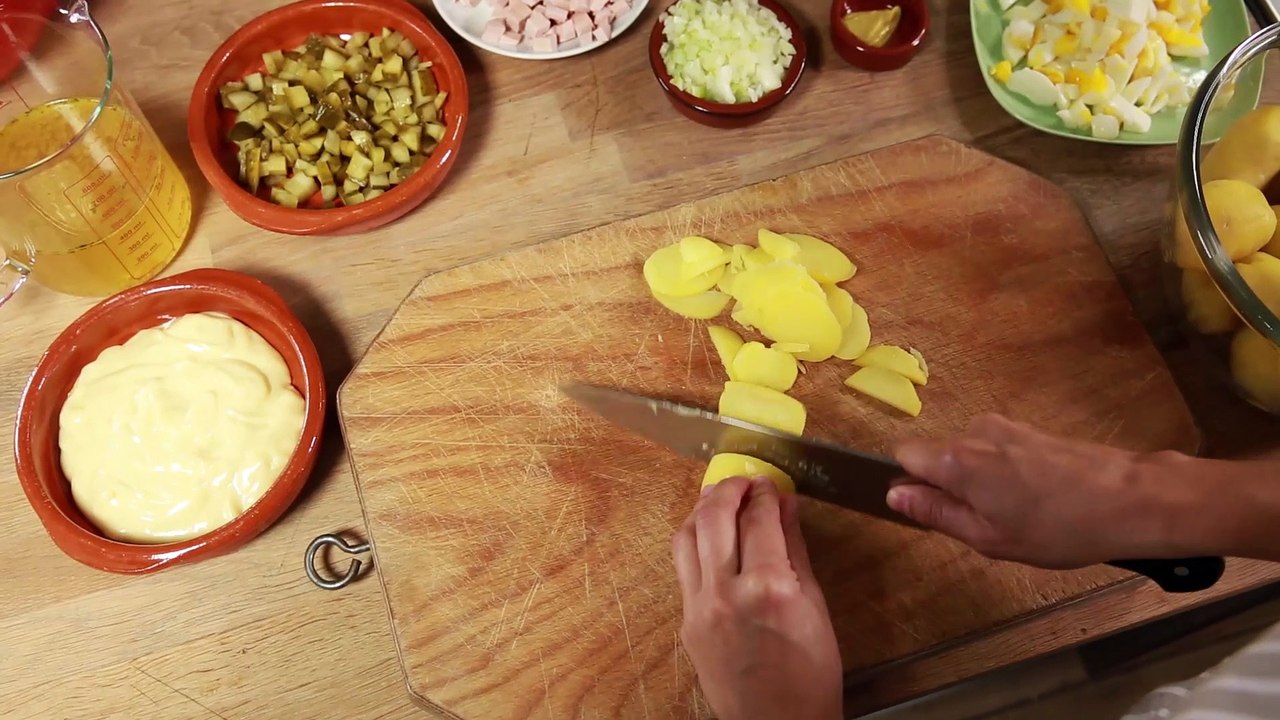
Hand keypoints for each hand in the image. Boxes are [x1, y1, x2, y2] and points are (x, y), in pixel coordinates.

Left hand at [672, 476, 841, 719]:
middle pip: (714, 517)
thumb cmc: (810, 674)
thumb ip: (795, 549)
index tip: (770, 484)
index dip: (765, 493)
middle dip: (728, 489)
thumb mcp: (815, 606)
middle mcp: (727, 592)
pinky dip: (695, 542)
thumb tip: (787, 506)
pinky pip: (683, 567)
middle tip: (743, 481)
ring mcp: (700, 608)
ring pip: (686, 537)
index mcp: (769, 588)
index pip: (760, 519)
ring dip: (702, 510)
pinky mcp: (686, 622)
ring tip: (720, 500)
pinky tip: (711, 537)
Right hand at [887, 413, 1184, 568]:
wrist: (1131, 500)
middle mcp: (974, 432)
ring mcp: (1006, 427)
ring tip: (1019, 516)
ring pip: (971, 455)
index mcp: (956, 459)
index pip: (902, 454)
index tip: (932, 510)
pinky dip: (1007, 474)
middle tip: (984, 525)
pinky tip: (1040, 501)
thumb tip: (895, 495)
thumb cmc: (1058, 528)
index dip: (908, 482)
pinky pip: (998, 451)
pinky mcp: (1031, 430)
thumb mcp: (989, 538)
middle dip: (949, 486)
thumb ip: (937, 513)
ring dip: (981, 482)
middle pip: (938, 455)